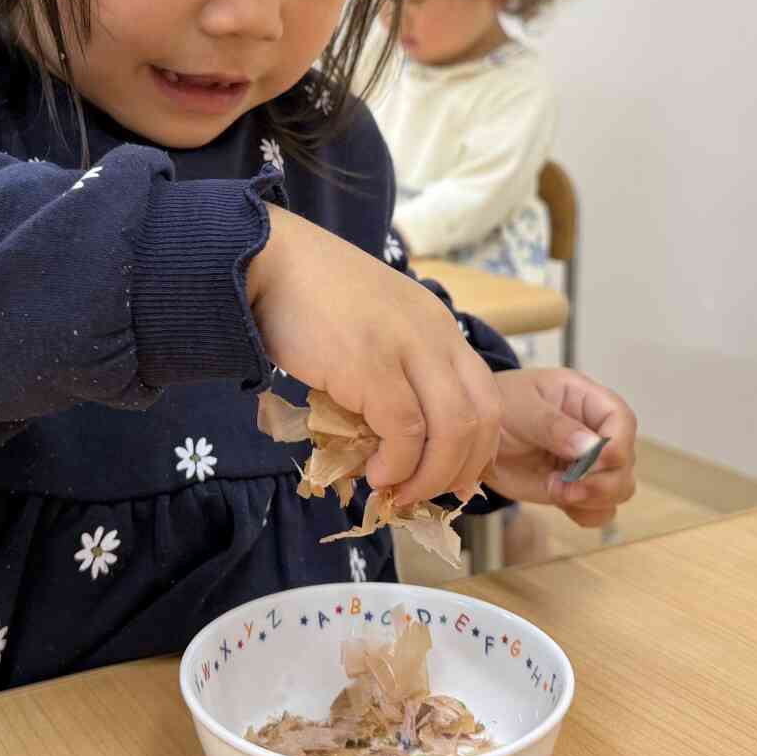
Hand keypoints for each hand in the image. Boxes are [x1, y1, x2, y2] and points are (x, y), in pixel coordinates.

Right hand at [247, 205, 500, 501]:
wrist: (269, 260)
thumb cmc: (311, 296)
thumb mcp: (375, 327)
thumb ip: (394, 370)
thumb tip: (392, 438)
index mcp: (440, 326)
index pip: (487, 396)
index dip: (478, 447)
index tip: (453, 477)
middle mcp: (435, 335)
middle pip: (482, 417)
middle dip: (461, 469)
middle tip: (428, 495)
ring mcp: (406, 348)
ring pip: (452, 430)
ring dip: (429, 476)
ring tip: (398, 492)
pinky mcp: (371, 366)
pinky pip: (404, 432)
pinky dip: (396, 465)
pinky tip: (375, 474)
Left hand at [486, 368, 637, 527]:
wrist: (473, 438)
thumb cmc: (497, 406)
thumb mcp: (522, 407)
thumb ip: (554, 426)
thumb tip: (591, 447)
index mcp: (586, 400)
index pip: (622, 420)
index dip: (616, 444)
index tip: (593, 462)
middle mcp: (594, 432)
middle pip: (625, 461)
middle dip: (602, 480)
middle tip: (566, 485)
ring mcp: (587, 463)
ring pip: (619, 488)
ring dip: (593, 498)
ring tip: (556, 489)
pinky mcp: (575, 489)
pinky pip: (598, 510)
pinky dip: (585, 513)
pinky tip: (558, 499)